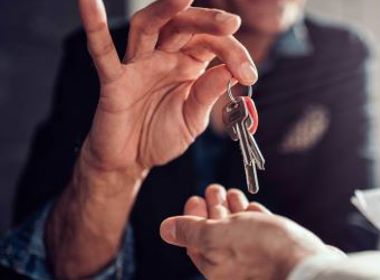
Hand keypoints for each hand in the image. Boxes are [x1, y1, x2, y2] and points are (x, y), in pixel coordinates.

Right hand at [78, 0, 256, 179]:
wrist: (130, 162)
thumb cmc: (160, 136)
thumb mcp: (193, 119)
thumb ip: (207, 95)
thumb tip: (229, 71)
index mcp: (189, 64)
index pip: (213, 44)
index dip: (234, 53)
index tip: (249, 75)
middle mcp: (164, 57)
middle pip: (184, 25)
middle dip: (209, 21)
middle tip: (231, 22)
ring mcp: (137, 65)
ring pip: (149, 25)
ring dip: (165, 9)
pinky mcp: (114, 80)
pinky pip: (102, 51)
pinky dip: (94, 25)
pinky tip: (88, 1)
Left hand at [160, 185, 339, 279]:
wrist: (308, 265)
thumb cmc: (263, 251)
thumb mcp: (218, 236)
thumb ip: (191, 232)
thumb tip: (165, 229)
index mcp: (215, 268)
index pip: (194, 243)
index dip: (191, 219)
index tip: (194, 198)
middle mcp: (234, 269)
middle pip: (216, 236)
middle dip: (213, 210)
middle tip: (212, 188)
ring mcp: (257, 262)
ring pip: (239, 233)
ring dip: (233, 210)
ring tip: (231, 192)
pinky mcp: (277, 254)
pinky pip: (260, 236)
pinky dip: (253, 219)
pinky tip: (252, 207)